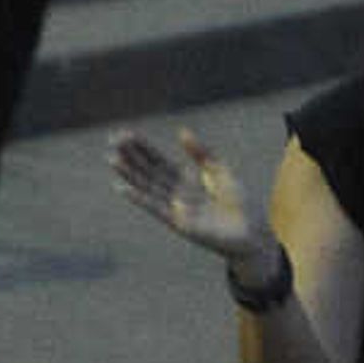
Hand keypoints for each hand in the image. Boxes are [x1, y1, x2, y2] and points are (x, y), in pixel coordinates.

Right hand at [110, 128, 270, 268]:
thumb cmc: (238, 202)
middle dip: (131, 156)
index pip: (158, 160)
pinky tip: (123, 187)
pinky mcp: (179, 223)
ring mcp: (176, 208)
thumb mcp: (219, 170)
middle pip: (148, 171)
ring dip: (129, 174)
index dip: (142, 147)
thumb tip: (181, 131)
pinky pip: (155, 208)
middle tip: (112, 141)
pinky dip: (139, 198)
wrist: (252, 230)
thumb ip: (201, 152)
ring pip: (147, 187)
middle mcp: (176, 193)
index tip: (125, 133)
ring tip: (112, 159)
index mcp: (186, 180)